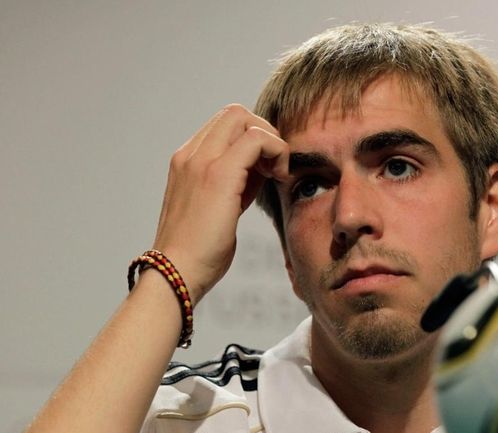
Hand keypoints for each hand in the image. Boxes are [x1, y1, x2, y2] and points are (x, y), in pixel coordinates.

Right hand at [151, 104, 288, 304]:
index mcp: (186, 161)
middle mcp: (190, 155)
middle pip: (235, 113)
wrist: (176, 274)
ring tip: (275, 173)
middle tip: (274, 167)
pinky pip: (257, 138)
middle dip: (264, 133)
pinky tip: (277, 177)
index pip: (225, 126)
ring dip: (270, 141)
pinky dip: (276, 150)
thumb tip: (262, 170)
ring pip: (244, 118)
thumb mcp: (218, 208)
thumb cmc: (199, 251)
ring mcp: (201, 161)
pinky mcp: (219, 174)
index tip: (263, 171)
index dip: (252, 140)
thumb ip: (236, 183)